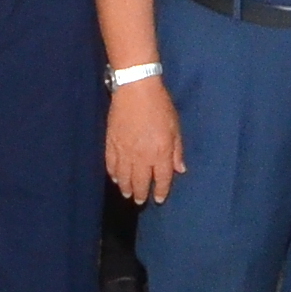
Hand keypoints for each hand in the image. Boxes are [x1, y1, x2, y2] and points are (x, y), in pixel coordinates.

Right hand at [108, 73, 185, 202]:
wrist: (136, 90)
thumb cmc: (160, 106)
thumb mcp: (175, 128)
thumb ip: (177, 151)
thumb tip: (179, 170)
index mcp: (160, 153)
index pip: (161, 179)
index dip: (160, 191)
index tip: (158, 199)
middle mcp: (141, 157)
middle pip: (140, 182)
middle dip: (140, 194)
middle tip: (140, 201)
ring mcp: (124, 152)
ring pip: (124, 177)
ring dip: (126, 187)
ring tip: (127, 194)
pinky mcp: (111, 144)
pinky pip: (111, 164)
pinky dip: (113, 174)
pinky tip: (116, 178)